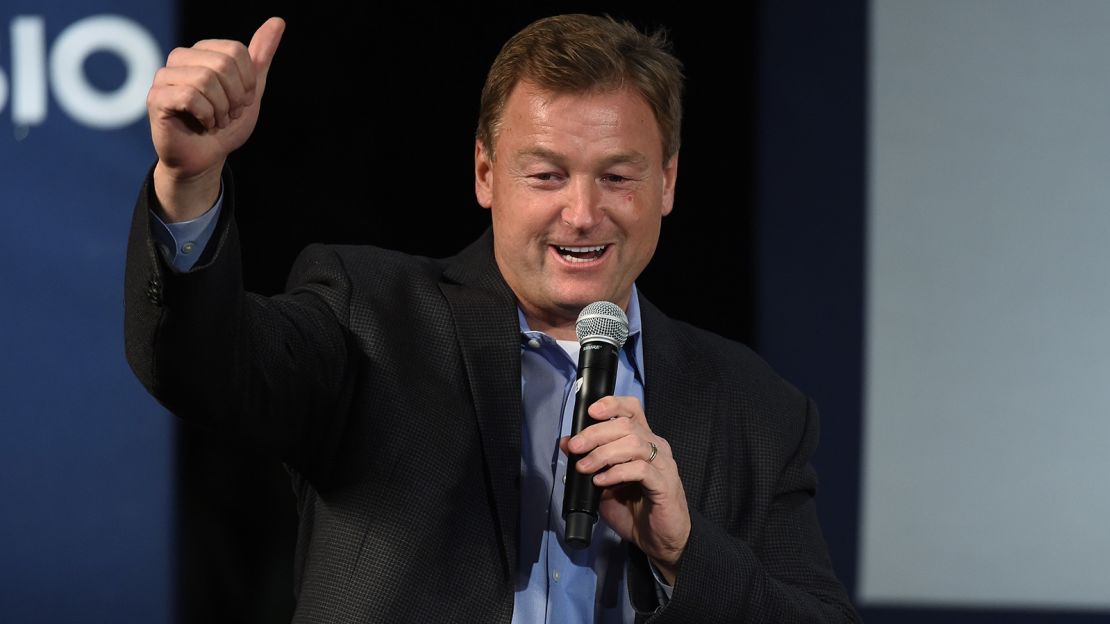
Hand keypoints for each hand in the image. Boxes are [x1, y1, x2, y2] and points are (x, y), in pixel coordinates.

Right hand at [148, 17, 284, 220]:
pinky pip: (189, 97)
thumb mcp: (252, 90)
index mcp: (202, 52)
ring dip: (221, 109)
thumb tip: (277, 21)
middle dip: (235, 97)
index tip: (241, 101)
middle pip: (222, 64)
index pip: (236, 51)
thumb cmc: (226, 125)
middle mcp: (180, 59)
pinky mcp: (156, 98)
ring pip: (205, 79)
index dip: (247, 82)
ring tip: (216, 120)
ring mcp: (164, 77)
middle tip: (228, 114)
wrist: (207, 158)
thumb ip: (261, 57)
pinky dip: (206, 116)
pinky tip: (203, 125)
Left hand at [559, 396, 690, 583]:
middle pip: (626, 425)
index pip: (632, 409)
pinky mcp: (665, 484)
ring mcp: (663, 464)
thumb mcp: (603, 484)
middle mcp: (656, 447)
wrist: (660, 541)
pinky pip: (641, 469)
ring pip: (633, 443)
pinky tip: (602, 481)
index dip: (612, 404)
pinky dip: (617, 472)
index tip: (590, 411)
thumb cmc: (634, 510)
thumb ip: (589, 463)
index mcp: (643, 440)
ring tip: (584, 467)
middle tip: (575, 447)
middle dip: (595, 433)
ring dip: (603, 453)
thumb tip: (566, 443)